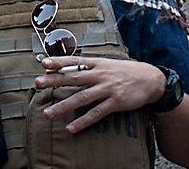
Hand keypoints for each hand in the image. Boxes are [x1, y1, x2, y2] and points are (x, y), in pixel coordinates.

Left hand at [34, 56, 165, 133]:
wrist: (151, 79)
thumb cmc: (126, 72)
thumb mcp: (108, 64)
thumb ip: (90, 67)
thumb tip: (70, 69)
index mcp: (98, 63)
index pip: (75, 61)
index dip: (59, 61)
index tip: (44, 63)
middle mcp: (101, 74)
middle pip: (74, 77)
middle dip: (54, 80)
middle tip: (37, 83)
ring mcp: (108, 88)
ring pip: (81, 98)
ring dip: (63, 106)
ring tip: (48, 113)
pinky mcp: (116, 102)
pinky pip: (96, 113)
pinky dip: (83, 121)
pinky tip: (71, 128)